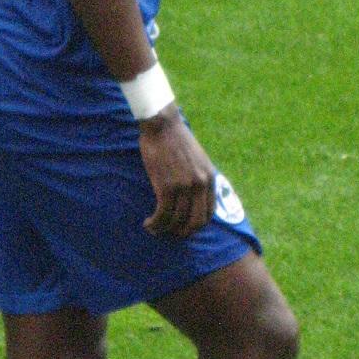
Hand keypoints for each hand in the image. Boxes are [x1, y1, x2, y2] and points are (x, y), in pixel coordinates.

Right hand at [138, 107, 216, 237]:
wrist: (163, 125)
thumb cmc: (177, 141)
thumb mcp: (198, 159)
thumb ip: (199, 178)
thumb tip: (195, 197)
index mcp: (210, 178)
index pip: (208, 214)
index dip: (196, 226)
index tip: (183, 227)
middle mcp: (200, 184)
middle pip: (195, 222)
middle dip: (182, 233)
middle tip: (170, 233)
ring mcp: (184, 186)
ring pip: (176, 221)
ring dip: (163, 229)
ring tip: (153, 228)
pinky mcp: (166, 186)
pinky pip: (162, 215)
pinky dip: (155, 223)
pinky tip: (148, 223)